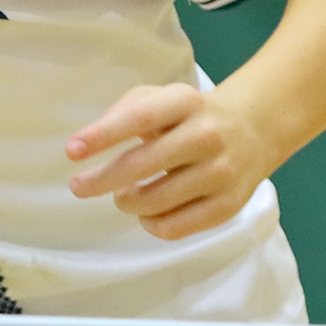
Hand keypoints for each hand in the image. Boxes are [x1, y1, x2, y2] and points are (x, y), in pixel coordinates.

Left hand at [63, 82, 282, 240]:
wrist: (254, 130)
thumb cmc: (191, 115)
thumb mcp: (160, 98)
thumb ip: (123, 112)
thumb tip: (85, 144)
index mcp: (186, 102)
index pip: (139, 117)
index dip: (103, 135)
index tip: (71, 151)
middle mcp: (206, 135)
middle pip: (142, 165)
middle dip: (100, 179)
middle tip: (78, 186)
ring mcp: (220, 172)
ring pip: (155, 201)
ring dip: (126, 201)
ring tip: (123, 194)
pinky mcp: (228, 205)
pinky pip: (174, 227)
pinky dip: (150, 224)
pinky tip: (147, 212)